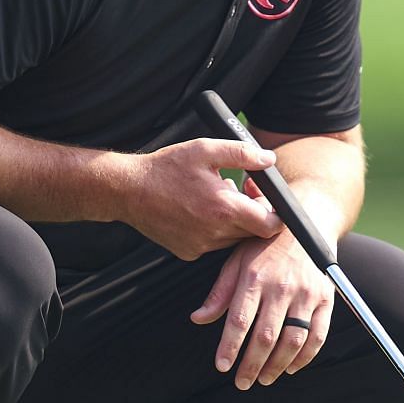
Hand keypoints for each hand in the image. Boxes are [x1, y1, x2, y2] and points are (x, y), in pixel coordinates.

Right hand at [120, 139, 281, 260]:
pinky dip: (214, 231)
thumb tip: (269, 159)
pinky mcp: (188, 252)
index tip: (265, 198)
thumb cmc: (166, 167)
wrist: (128, 190)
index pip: (271, 226)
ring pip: (233, 239)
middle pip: (253, 233)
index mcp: (225, 208)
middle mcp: (215, 233)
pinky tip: (198, 211)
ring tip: (215, 199)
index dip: (275, 213)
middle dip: (254, 214)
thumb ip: (242, 154)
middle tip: (240, 191)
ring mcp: (201, 246)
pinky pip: (214, 245)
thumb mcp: (205, 150)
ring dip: (233, 222)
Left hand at [190, 227, 333, 388]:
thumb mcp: (236, 261)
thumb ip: (220, 292)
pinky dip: (305, 357)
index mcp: (255, 277)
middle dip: (251, 365)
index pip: (239, 320)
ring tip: (264, 379)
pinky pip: (317, 336)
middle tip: (242, 382)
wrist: (307, 224)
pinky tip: (291, 367)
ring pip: (292, 341)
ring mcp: (306, 294)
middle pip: (265, 337)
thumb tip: (198, 319)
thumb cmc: (264, 245)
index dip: (230, 347)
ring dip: (277, 366)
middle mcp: (282, 286)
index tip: (222, 366)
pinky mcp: (325, 299)